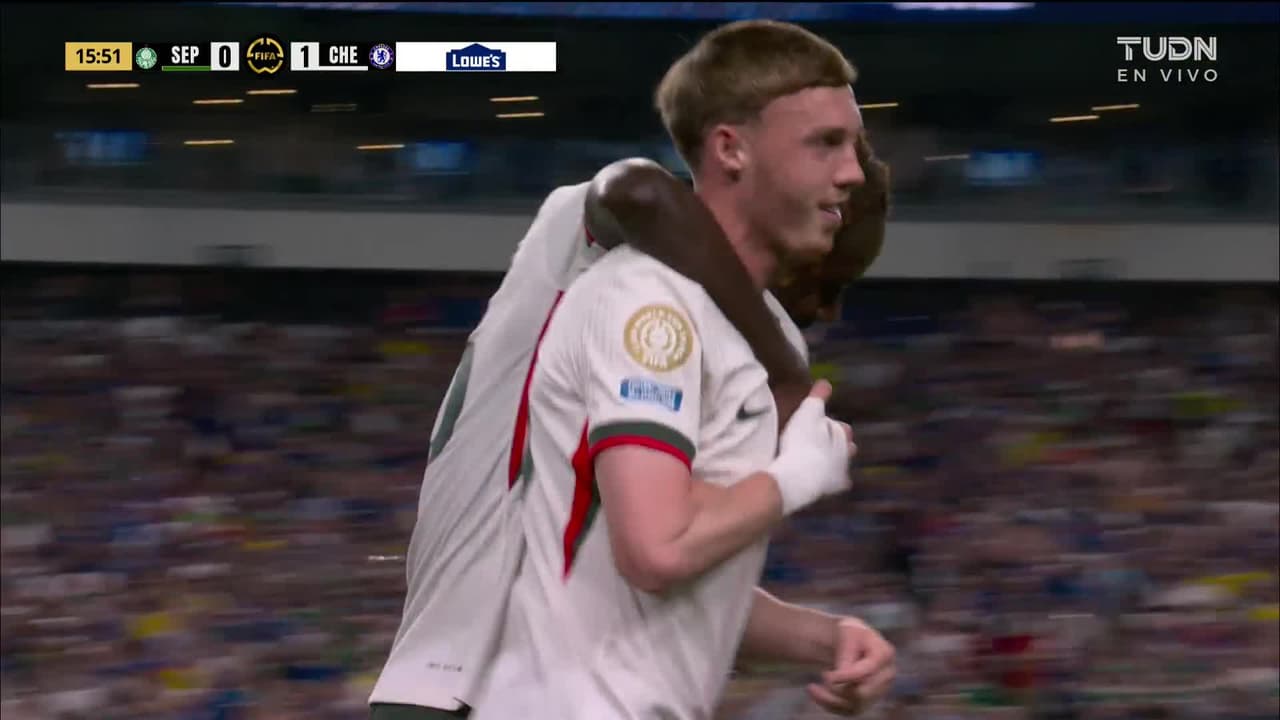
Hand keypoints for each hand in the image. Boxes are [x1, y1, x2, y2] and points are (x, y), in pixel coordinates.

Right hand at [766, 380, 855, 514]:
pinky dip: (833, 482)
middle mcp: (845, 452)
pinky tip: (825, 482)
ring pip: (843, 464)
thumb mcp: (808, 412)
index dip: (829, 426)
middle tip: (824, 442)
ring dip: (835, 461)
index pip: (839, 427)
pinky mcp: (834, 488)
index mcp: (841, 433)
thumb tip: (826, 383)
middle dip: (838, 443)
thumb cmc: (803, 441)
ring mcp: (841, 471)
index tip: (819, 425)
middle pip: (845, 445)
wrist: (801, 475)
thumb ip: (818, 397)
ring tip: (823, 460)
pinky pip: (838, 484)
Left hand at [807, 618, 895, 715]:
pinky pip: (847, 711)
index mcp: (885, 654)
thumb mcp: (846, 635)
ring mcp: (879, 691)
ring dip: (830, 698)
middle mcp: (886, 676)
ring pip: (854, 705)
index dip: (847, 676)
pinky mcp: (867, 701)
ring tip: (812, 687)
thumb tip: (840, 681)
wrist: (851, 643)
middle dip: (839, 688)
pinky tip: (814, 692)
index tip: (826, 676)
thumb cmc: (849, 635)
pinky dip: (828, 704)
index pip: (868, 671)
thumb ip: (846, 657)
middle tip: (823, 676)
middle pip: (863, 693)